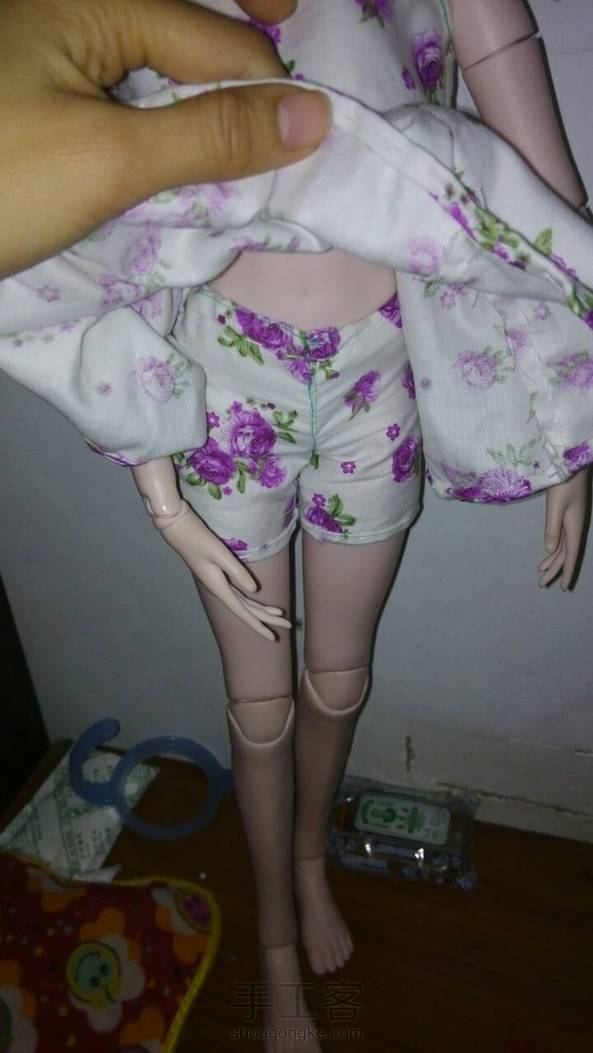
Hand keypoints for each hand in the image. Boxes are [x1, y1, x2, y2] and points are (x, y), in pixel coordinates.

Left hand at [0, 0, 330, 277]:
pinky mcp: (34, 98)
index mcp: (87, 2)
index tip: (318, 140)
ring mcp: (47, 53)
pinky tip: (174, 141)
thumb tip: (313, 116)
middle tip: (293, 77)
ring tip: (248, 118)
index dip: (269, 87)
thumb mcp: (109, 161)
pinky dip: (153, 117)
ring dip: (198, 92)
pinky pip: (113, 90)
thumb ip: (212, 135)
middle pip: (181, 31)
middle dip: (237, 61)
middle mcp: (70, 13)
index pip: (210, 40)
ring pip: (149, 60)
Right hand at [156, 500, 290, 639]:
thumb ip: (237, 572)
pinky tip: (261, 601)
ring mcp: (220, 584)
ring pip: (245, 603)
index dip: (259, 625)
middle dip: (268, 618)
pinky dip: (252, 600)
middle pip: (248, 610)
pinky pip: (240, 595)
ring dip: (262, 610)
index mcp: (220, 588)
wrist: (179, 530)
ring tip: (281, 615)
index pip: (244, 613)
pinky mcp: (220, 576)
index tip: (273, 637)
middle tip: (289, 625)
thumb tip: (254, 591)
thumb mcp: (220, 554)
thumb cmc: (198, 539)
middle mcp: (220, 590)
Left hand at [538, 469, 589, 589]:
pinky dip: (554, 547)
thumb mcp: (555, 507)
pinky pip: (562, 536)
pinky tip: (547, 552)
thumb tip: (550, 550)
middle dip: (555, 570)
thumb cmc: (564, 482)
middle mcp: (575, 526)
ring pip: (564, 546)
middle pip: (566, 554)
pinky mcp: (568, 513)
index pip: (571, 556)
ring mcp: (572, 520)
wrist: (572, 461)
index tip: (563, 587)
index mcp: (574, 527)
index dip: (566, 572)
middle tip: (542, 584)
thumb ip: (552, 529)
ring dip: (553, 560)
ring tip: (541, 572)